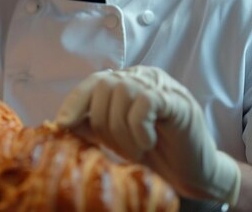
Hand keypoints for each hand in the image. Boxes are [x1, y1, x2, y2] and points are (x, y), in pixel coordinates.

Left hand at [55, 65, 240, 204]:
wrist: (193, 173)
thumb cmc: (153, 154)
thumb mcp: (114, 137)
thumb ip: (90, 124)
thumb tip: (58, 122)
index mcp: (126, 83)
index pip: (93, 82)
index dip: (74, 102)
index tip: (63, 125)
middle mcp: (142, 78)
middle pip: (104, 85)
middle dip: (102, 122)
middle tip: (116, 149)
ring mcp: (162, 86)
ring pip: (123, 92)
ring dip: (121, 130)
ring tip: (135, 151)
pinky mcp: (178, 102)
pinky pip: (146, 102)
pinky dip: (139, 127)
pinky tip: (147, 143)